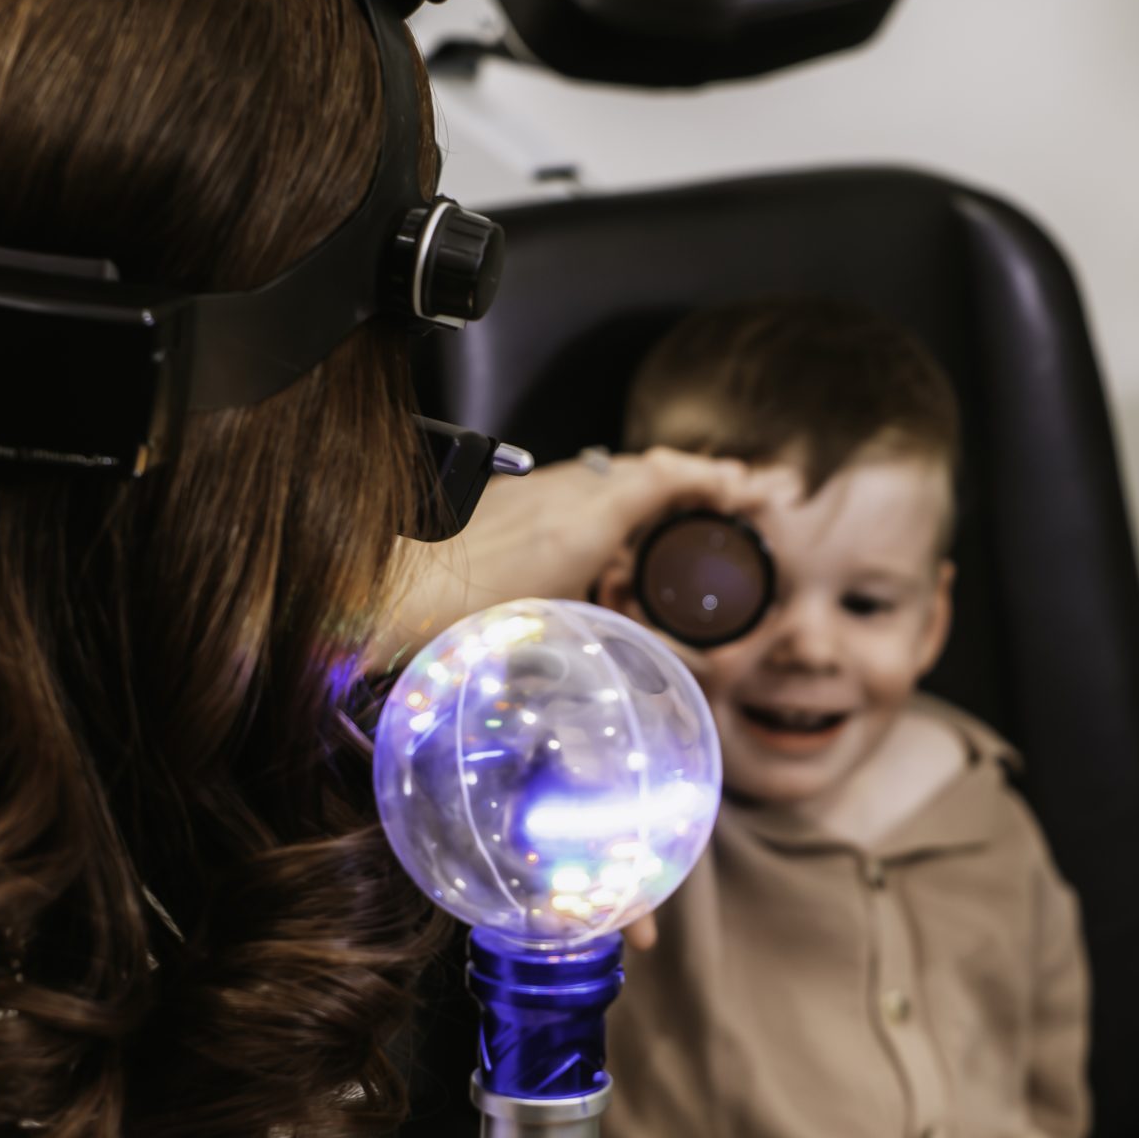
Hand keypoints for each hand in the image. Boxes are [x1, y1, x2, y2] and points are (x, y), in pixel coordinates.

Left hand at [375, 447, 764, 659]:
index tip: (749, 489)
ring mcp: (531, 492)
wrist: (389, 600)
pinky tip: (605, 541)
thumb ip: (639, 647)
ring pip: (607, 479)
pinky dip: (605, 506)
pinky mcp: (505, 503)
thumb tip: (695, 666)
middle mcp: (561, 493)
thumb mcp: (570, 636)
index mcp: (586, 517)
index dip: (714, 479)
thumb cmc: (467, 620)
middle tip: (728, 501)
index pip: (667, 476)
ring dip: (647, 494)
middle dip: (691, 483)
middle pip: (643, 471)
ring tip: (676, 523)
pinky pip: (572, 492)